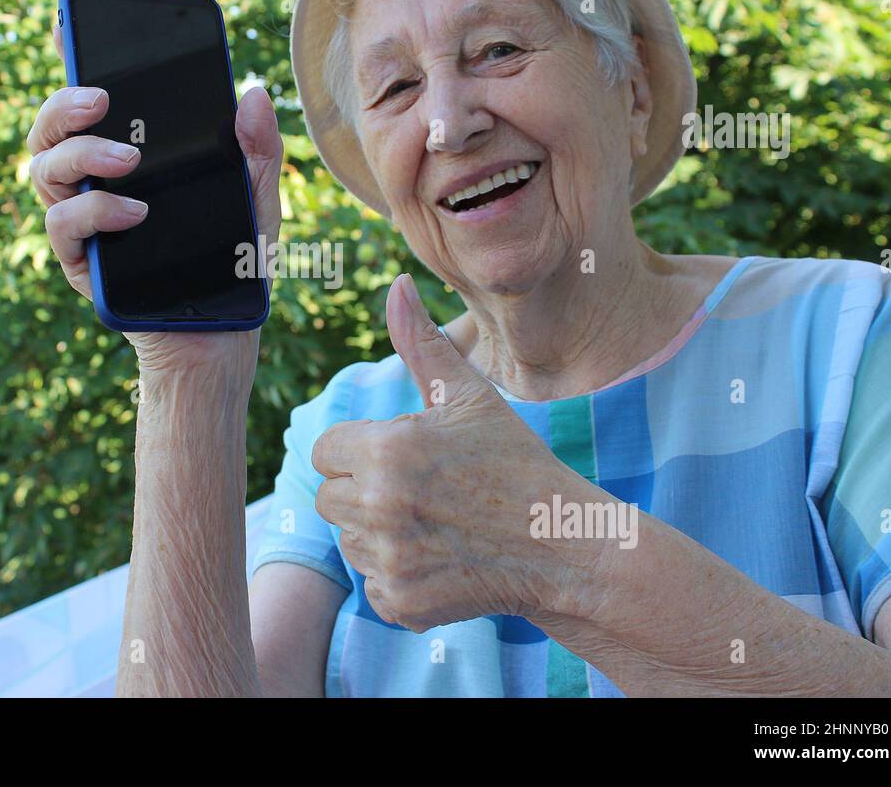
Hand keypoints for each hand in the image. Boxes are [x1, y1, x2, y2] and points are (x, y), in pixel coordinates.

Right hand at [28, 17, 283, 378]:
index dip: (71, 61)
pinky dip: (93, 211)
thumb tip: (252, 93)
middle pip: (52, 129)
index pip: (92, 104)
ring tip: (127, 159)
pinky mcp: (82, 263)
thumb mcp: (259, 202)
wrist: (221, 339)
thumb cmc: (235, 267)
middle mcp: (98, 183)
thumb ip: (257, 149)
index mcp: (133, 159)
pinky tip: (131, 211)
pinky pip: (61, 226)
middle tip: (101, 98)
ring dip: (81, 153)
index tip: (67, 27)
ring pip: (44, 169)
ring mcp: (85, 222)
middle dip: (64, 103)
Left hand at [311, 274, 615, 631]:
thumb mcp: (469, 397)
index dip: (361, 451)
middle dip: (364, 492)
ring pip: (349, 542)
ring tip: (437, 524)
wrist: (564, 546)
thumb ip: (421, 344)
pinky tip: (442, 560)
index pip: (325, 451)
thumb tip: (395, 285)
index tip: (405, 457)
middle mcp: (379, 506)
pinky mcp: (400, 604)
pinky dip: (399, 577)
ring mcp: (389, 560)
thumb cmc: (514, 462)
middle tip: (423, 492)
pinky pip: (372, 585)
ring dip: (379, 535)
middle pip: (330, 497)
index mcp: (386, 450)